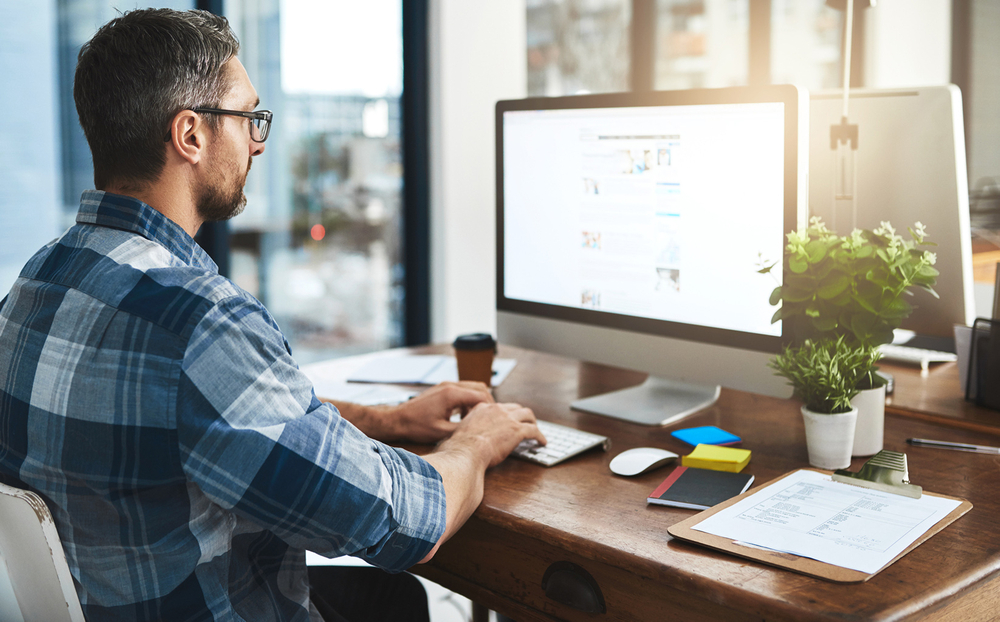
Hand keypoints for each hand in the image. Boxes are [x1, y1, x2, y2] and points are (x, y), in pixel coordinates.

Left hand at [383, 381, 495, 443]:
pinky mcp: (442, 389)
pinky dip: (468, 400)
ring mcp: (446, 385)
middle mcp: (450, 386)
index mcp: (452, 394)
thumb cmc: (417, 426)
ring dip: (477, 401)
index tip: (494, 420)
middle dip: (487, 403)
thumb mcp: (443, 432)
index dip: (491, 408)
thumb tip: (480, 431)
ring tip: (476, 418)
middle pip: (480, 388)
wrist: (398, 419)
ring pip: (472, 387)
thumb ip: (464, 428)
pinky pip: (462, 390)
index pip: (481, 396)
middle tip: (489, 418)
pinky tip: (464, 414)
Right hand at [419, 401, 544, 562]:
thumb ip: (456, 441)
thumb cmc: (454, 452)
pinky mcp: (517, 430)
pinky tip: (543, 443)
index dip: (502, 413)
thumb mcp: (452, 440)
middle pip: (513, 407)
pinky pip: (534, 430)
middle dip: (520, 414)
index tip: (505, 421)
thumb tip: (448, 455)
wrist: (463, 454)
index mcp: (478, 410)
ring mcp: (507, 418)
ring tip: (537, 432)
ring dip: (533, 422)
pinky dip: (540, 436)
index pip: (495, 407)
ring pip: (527, 414)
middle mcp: (494, 409)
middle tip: (525, 423)